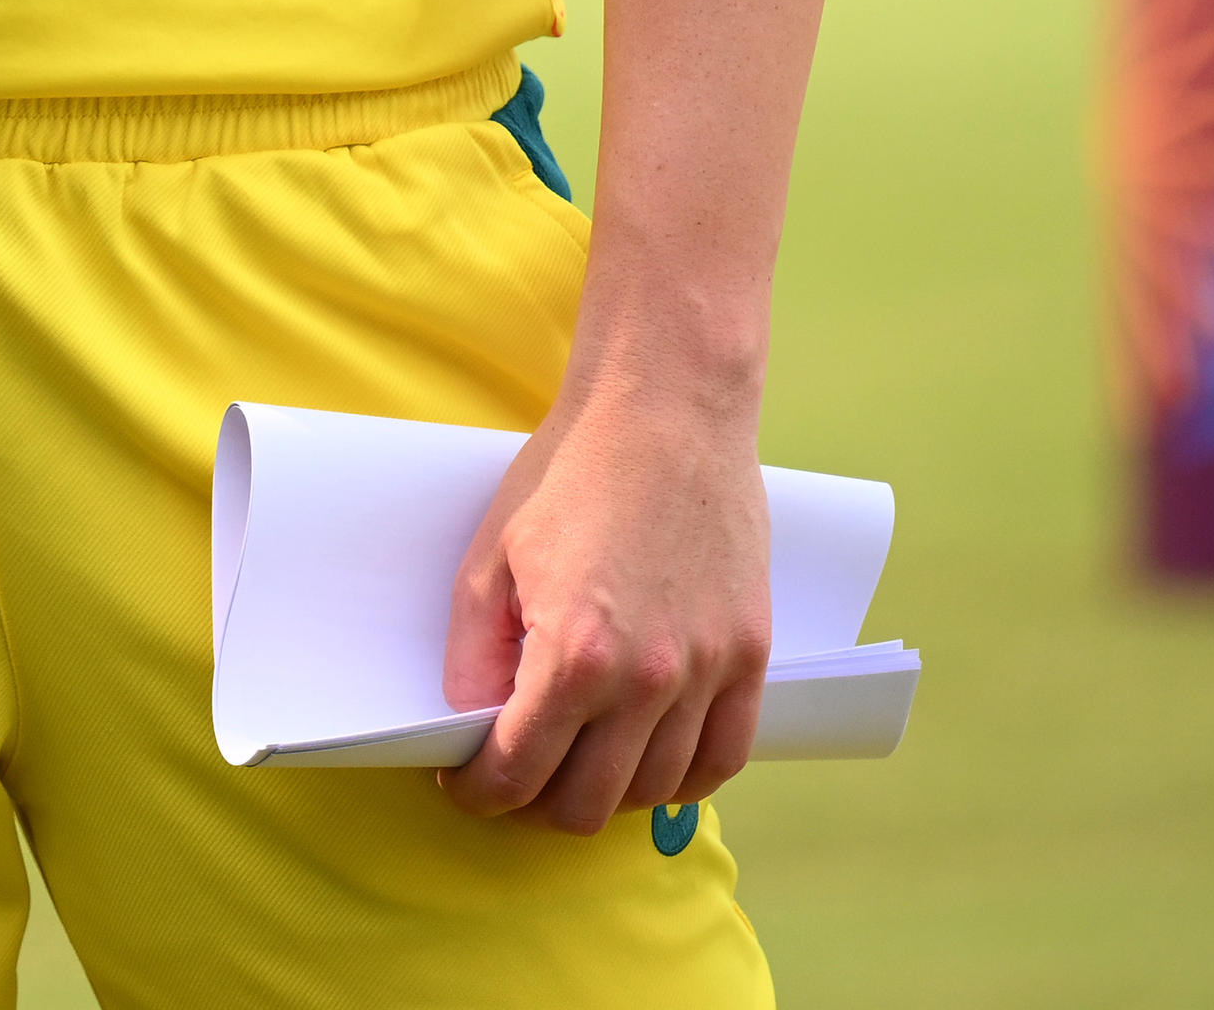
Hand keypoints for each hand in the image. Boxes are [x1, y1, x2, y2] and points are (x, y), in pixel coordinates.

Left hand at [435, 371, 769, 834]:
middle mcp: (646, 678)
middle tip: (513, 779)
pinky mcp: (750, 655)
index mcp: (574, 653)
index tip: (463, 782)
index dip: (478, 791)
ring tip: (576, 769)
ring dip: (605, 796)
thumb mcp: (492, 557)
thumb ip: (474, 654)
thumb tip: (468, 724)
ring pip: (654, 792)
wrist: (667, 409)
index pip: (517, 769)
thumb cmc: (574, 471)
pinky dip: (682, 782)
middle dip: (533, 804)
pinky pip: (723, 759)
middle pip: (585, 802)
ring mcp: (707, 671)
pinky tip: (649, 768)